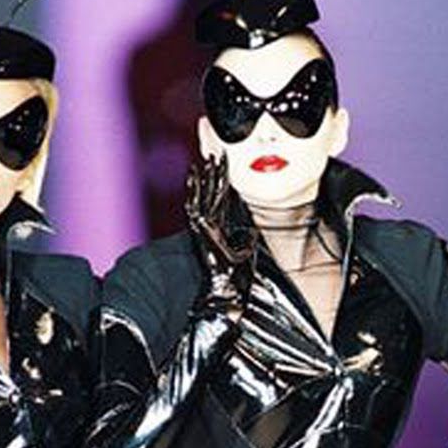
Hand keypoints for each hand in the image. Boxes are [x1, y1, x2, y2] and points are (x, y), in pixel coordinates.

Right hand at [185, 156, 254, 314]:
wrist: (225, 291)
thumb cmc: (235, 278)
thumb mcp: (246, 254)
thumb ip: (247, 241)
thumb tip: (253, 232)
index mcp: (219, 231)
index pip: (221, 202)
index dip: (223, 185)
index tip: (224, 169)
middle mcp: (210, 227)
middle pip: (212, 195)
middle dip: (214, 175)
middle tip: (216, 156)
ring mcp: (204, 227)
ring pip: (204, 196)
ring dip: (205, 177)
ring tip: (206, 160)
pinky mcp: (200, 229)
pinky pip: (197, 203)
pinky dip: (195, 188)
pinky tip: (194, 174)